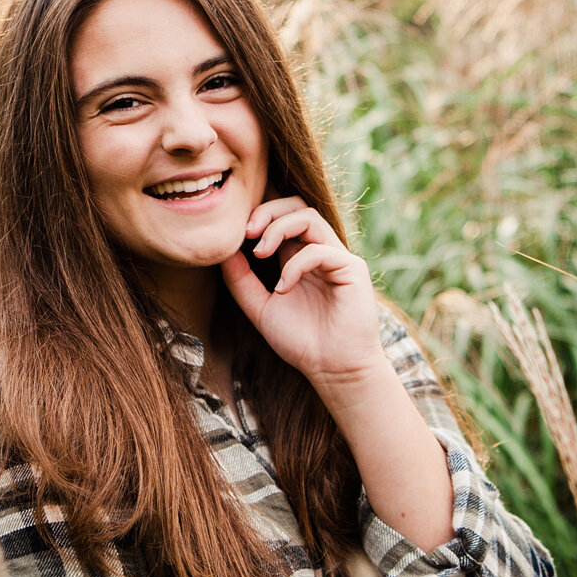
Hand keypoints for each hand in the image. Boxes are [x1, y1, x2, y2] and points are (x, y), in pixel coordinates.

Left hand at [220, 197, 386, 388]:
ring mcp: (337, 257)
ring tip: (259, 251)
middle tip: (245, 231)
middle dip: (266, 211)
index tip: (234, 234)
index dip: (257, 215)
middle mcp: (318, 251)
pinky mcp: (352, 269)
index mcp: (298, 257)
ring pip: (308, 217)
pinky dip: (295, 264)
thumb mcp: (260, 307)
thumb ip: (241, 280)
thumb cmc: (301, 341)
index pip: (280, 217)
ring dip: (278, 228)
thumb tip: (223, 250)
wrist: (333, 370)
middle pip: (295, 205)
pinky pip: (320, 250)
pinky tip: (282, 288)